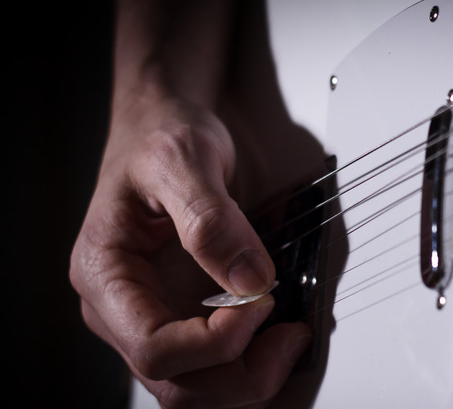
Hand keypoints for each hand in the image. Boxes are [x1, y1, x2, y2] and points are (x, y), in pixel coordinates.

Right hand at [70, 86, 310, 407]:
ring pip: (193, 386)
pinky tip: (276, 334)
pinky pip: (210, 364)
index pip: (153, 347)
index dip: (214, 341)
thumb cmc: (160, 138)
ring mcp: (151, 315)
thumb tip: (250, 280)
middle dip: (239, 375)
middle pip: (174, 383)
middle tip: (291, 338)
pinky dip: (247, 362)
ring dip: (247, 377)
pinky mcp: (181, 314)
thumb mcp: (183, 161)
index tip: (262, 303)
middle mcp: (121, 307)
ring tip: (290, 338)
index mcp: (104, 274)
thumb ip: (212, 221)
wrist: (163, 127)